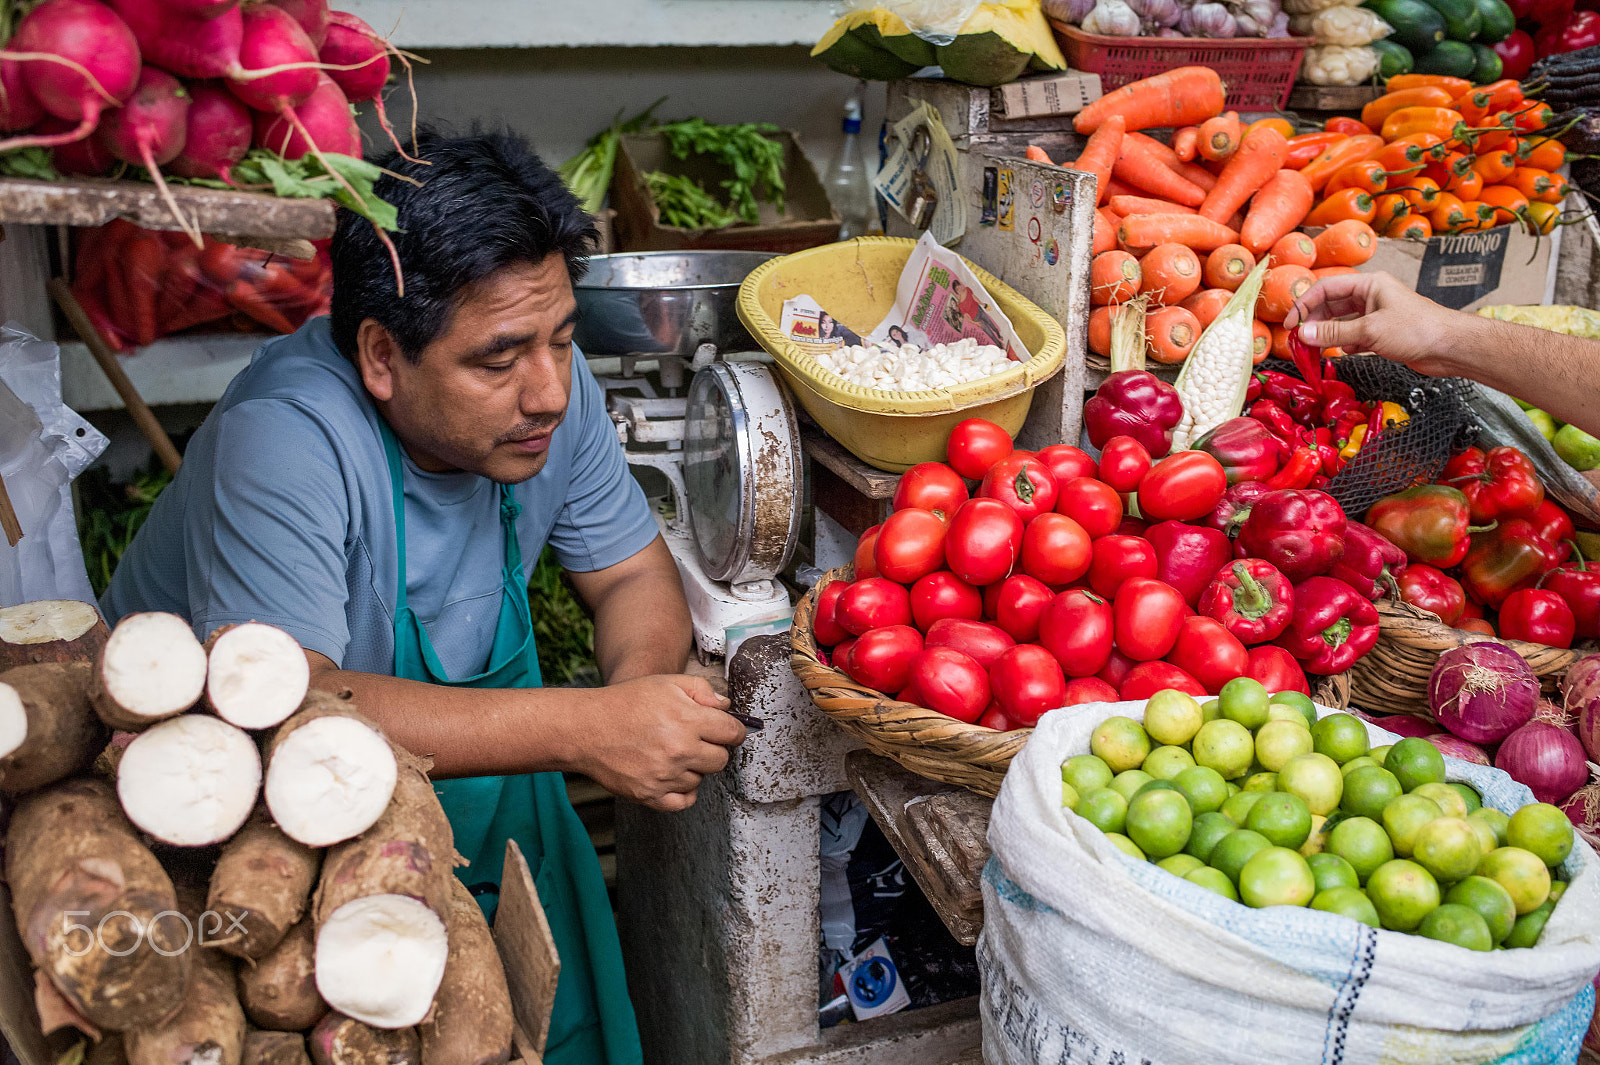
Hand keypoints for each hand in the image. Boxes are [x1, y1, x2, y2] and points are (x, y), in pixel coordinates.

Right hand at [573, 674, 744, 811]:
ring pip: (700, 779)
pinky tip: (673, 775)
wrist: (586, 728)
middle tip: (695, 739)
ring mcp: (665, 776)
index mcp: (688, 720)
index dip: (733, 730)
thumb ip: (702, 691)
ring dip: (693, 768)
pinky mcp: (649, 795)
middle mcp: (680, 751)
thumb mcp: (667, 683)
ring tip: (671, 752)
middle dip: (713, 748)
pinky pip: (683, 802)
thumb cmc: (626, 702)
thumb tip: (725, 707)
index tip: (726, 730)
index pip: (733, 733)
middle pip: (721, 760)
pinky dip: (683, 791)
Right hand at [1284, 271, 1467, 379]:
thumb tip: (1304, 334)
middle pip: (1331, 304)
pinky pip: (1352, 335)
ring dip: (1327, 333)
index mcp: (1369, 284)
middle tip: (1299, 340)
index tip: (1291, 324)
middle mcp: (1370, 296)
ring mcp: (1375, 314)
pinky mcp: (1381, 332)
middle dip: (1314, 321)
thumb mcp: (1370, 331)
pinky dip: (1343, 343)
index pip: (1326, 288)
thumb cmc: (1418, 329)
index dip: (1304, 304)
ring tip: (1315, 348)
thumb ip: (1335, 333)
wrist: (1449, 347)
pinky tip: (1341, 352)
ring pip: (1341, 321)